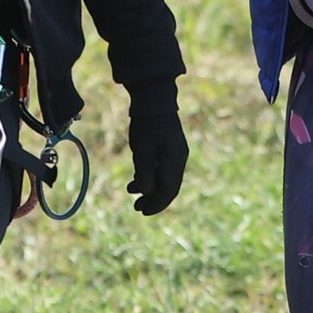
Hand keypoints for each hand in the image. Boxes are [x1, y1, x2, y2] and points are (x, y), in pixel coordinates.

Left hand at [125, 81, 189, 215]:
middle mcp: (179, 159)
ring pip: (166, 179)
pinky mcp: (171, 149)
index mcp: (174, 160)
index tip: (142, 211)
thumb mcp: (142, 149)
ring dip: (151, 189)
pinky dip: (151, 177)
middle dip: (154, 200)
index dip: (156, 204)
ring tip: (133, 194)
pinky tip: (137, 179)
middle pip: (169, 188)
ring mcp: (176, 154)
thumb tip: (147, 193)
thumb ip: (145, 172)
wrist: (154, 100)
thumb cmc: (146, 123)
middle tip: (137, 208)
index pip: (168, 190)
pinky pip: (163, 170)